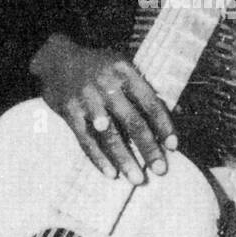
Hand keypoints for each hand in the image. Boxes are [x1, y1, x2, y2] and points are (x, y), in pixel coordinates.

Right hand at [29, 34, 176, 183]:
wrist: (55, 58)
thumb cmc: (97, 66)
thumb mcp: (123, 67)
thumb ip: (147, 89)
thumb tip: (180, 111)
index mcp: (125, 72)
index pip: (150, 102)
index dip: (163, 126)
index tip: (173, 146)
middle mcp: (106, 84)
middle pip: (132, 121)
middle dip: (148, 148)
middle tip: (160, 169)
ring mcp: (86, 99)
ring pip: (109, 135)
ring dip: (124, 159)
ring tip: (137, 178)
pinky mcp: (69, 111)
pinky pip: (86, 140)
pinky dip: (99, 158)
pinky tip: (111, 173)